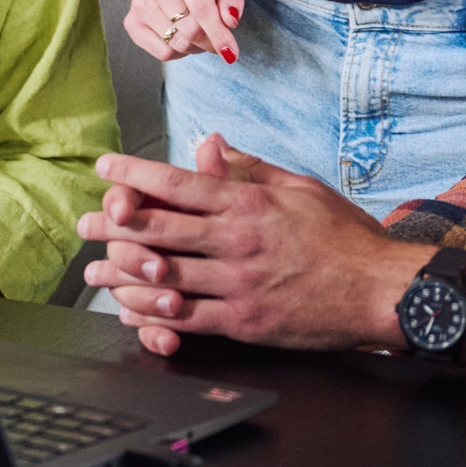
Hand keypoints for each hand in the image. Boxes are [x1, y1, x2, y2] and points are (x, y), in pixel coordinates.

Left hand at [75, 137, 423, 355]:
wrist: (381, 290)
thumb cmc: (346, 237)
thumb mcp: (300, 187)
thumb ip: (250, 167)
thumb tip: (212, 143)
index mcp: (248, 203)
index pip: (177, 183)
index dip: (133, 174)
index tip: (106, 168)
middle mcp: (236, 241)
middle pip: (158, 229)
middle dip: (113, 224)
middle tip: (84, 222)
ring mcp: (239, 284)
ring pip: (164, 277)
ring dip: (123, 272)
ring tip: (95, 269)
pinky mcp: (245, 322)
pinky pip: (186, 319)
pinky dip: (153, 315)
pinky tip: (132, 310)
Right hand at [126, 0, 242, 63]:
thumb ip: (233, 1)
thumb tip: (230, 22)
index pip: (201, 9)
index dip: (218, 34)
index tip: (231, 54)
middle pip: (189, 30)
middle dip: (209, 42)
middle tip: (216, 40)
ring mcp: (141, 3)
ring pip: (176, 44)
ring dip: (194, 47)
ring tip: (196, 33)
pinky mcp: (132, 21)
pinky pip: (162, 52)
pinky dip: (178, 52)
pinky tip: (180, 37)